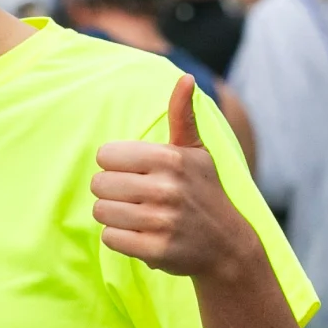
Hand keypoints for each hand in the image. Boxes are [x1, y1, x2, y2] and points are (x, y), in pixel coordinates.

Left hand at [93, 76, 262, 280]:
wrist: (227, 247)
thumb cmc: (205, 193)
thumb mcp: (196, 152)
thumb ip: (183, 115)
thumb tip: (185, 77)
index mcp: (170, 158)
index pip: (106, 155)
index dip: (116, 166)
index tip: (136, 174)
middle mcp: (166, 188)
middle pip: (99, 184)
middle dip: (112, 192)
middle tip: (137, 198)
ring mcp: (161, 221)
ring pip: (101, 211)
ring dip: (114, 216)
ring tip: (138, 216)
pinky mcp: (155, 250)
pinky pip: (110, 238)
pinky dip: (120, 238)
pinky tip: (141, 235)